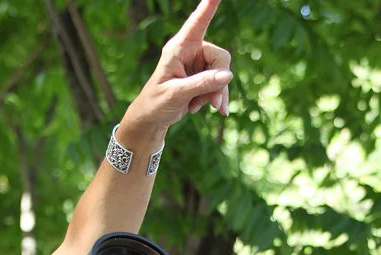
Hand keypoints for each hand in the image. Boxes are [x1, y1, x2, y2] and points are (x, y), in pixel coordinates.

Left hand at [121, 0, 232, 137]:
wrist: (152, 118)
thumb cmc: (157, 102)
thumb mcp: (177, 93)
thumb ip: (201, 83)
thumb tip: (228, 75)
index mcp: (178, 47)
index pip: (197, 23)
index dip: (208, 7)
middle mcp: (190, 51)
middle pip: (220, 57)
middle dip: (219, 82)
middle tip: (213, 104)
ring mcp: (198, 63)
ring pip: (222, 72)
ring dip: (216, 93)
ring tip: (201, 107)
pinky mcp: (203, 76)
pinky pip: (220, 83)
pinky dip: (216, 97)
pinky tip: (210, 109)